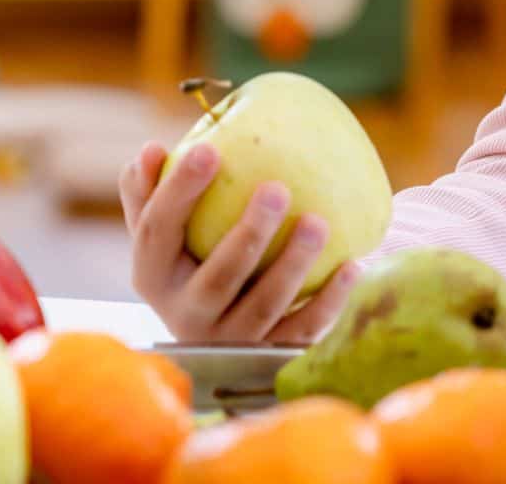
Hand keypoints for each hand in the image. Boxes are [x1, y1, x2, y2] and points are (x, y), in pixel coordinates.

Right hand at [119, 140, 359, 342]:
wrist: (221, 331)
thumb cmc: (192, 258)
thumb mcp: (166, 233)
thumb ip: (153, 192)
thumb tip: (153, 149)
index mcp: (153, 276)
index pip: (156, 232)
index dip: (177, 191)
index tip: (209, 149)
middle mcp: (186, 315)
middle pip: (218, 277)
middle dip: (247, 234)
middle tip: (277, 189)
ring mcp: (230, 340)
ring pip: (263, 306)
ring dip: (292, 264)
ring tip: (318, 223)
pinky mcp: (269, 356)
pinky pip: (301, 331)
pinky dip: (328, 301)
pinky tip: (352, 266)